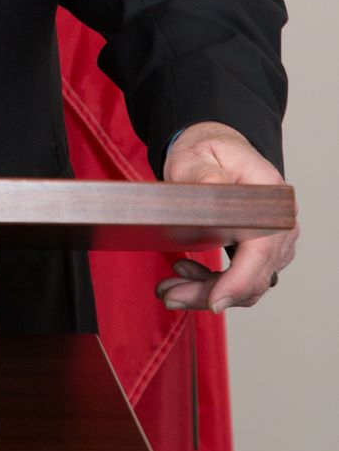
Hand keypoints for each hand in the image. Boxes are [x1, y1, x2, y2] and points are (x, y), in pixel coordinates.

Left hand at [156, 121, 297, 313]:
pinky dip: (215, 284)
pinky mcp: (260, 251)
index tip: (214, 301)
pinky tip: (186, 274)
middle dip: (210, 292)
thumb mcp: (197, 158)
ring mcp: (274, 240)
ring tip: (171, 288)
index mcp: (270, 196)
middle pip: (254, 275)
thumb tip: (215, 192)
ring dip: (209, 291)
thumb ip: (206, 175)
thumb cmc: (206, 152)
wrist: (212, 150)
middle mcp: (280, 223)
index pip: (262, 248)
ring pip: (248, 284)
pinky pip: (243, 279)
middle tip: (170, 294)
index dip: (240, 280)